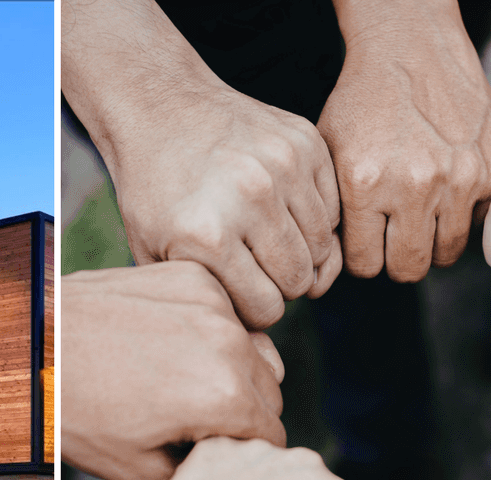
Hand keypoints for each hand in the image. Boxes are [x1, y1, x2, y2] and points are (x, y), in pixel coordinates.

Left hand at [62, 262, 286, 479]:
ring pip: (256, 350)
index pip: (271, 437)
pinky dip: (211, 331)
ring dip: (232, 370)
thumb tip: (230, 472)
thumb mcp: (137, 470)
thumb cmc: (77, 411)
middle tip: (190, 420)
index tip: (209, 449)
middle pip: (269, 393)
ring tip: (181, 383)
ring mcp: (212, 302)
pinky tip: (170, 346)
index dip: (240, 450)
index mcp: (224, 397)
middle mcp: (229, 343)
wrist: (35, 344)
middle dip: (240, 412)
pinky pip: (228, 314)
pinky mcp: (193, 277)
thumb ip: (200, 476)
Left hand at [111, 82, 342, 328]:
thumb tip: (264, 357)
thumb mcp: (157, 254)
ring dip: (303, 254)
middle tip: (258, 269)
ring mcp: (281, 166)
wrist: (162, 110)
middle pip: (299, 279)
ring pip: (324, 246)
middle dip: (281, 285)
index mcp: (207, 236)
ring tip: (271, 245)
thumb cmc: (156, 192)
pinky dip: (316, 220)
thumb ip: (205, 304)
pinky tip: (285, 214)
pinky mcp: (305, 142)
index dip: (256, 310)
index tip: (242, 295)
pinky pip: (334, 208)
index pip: (266, 308)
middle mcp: (248, 199)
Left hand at [319, 0, 490, 280]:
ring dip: (429, 243)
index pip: (364, 264)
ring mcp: (460, 178)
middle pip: (407, 268)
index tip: (363, 244)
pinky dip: (460, 216)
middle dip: (394, 261)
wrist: (411, 48)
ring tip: (416, 218)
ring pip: (446, 254)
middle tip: (390, 240)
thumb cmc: (361, 102)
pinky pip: (477, 223)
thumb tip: (337, 263)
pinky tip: (444, 190)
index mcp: (365, 183)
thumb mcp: (328, 153)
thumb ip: (334, 210)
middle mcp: (415, 185)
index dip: (361, 258)